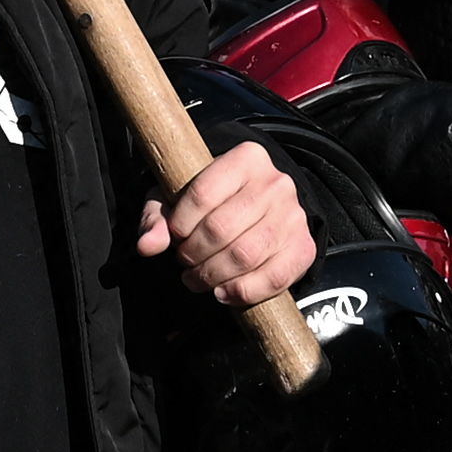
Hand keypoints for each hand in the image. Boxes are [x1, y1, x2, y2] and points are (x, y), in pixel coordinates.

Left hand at [138, 142, 311, 310]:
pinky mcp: (304, 246)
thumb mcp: (180, 196)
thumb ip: (157, 216)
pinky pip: (274, 277)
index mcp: (246, 159)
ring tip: (199, 279)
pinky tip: (224, 292)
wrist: (263, 207)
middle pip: (222, 228)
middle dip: (194, 255)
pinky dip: (243, 291)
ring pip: (245, 255)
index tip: (175, 235)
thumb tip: (147, 245)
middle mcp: (276, 183)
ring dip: (213, 276)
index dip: (180, 224)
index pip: (202, 193)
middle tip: (185, 263)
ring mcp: (293, 215)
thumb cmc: (215, 200)